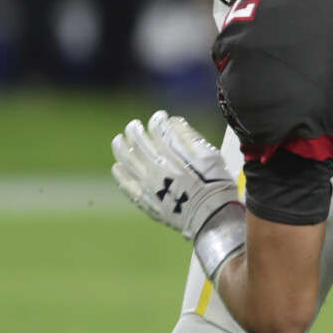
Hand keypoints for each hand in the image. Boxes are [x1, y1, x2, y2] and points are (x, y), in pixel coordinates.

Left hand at [112, 111, 239, 241]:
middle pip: (139, 144)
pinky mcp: (146, 201)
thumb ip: (190, 137)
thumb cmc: (215, 184)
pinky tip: (117, 167)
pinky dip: (120, 175)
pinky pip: (127, 186)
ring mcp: (149, 185)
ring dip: (121, 149)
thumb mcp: (210, 155)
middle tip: (133, 125)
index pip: (158, 131)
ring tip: (118, 140)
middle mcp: (157, 168)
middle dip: (135, 131)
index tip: (159, 116)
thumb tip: (173, 121)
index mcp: (174, 154)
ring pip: (128, 162)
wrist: (212, 216)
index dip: (157, 121)